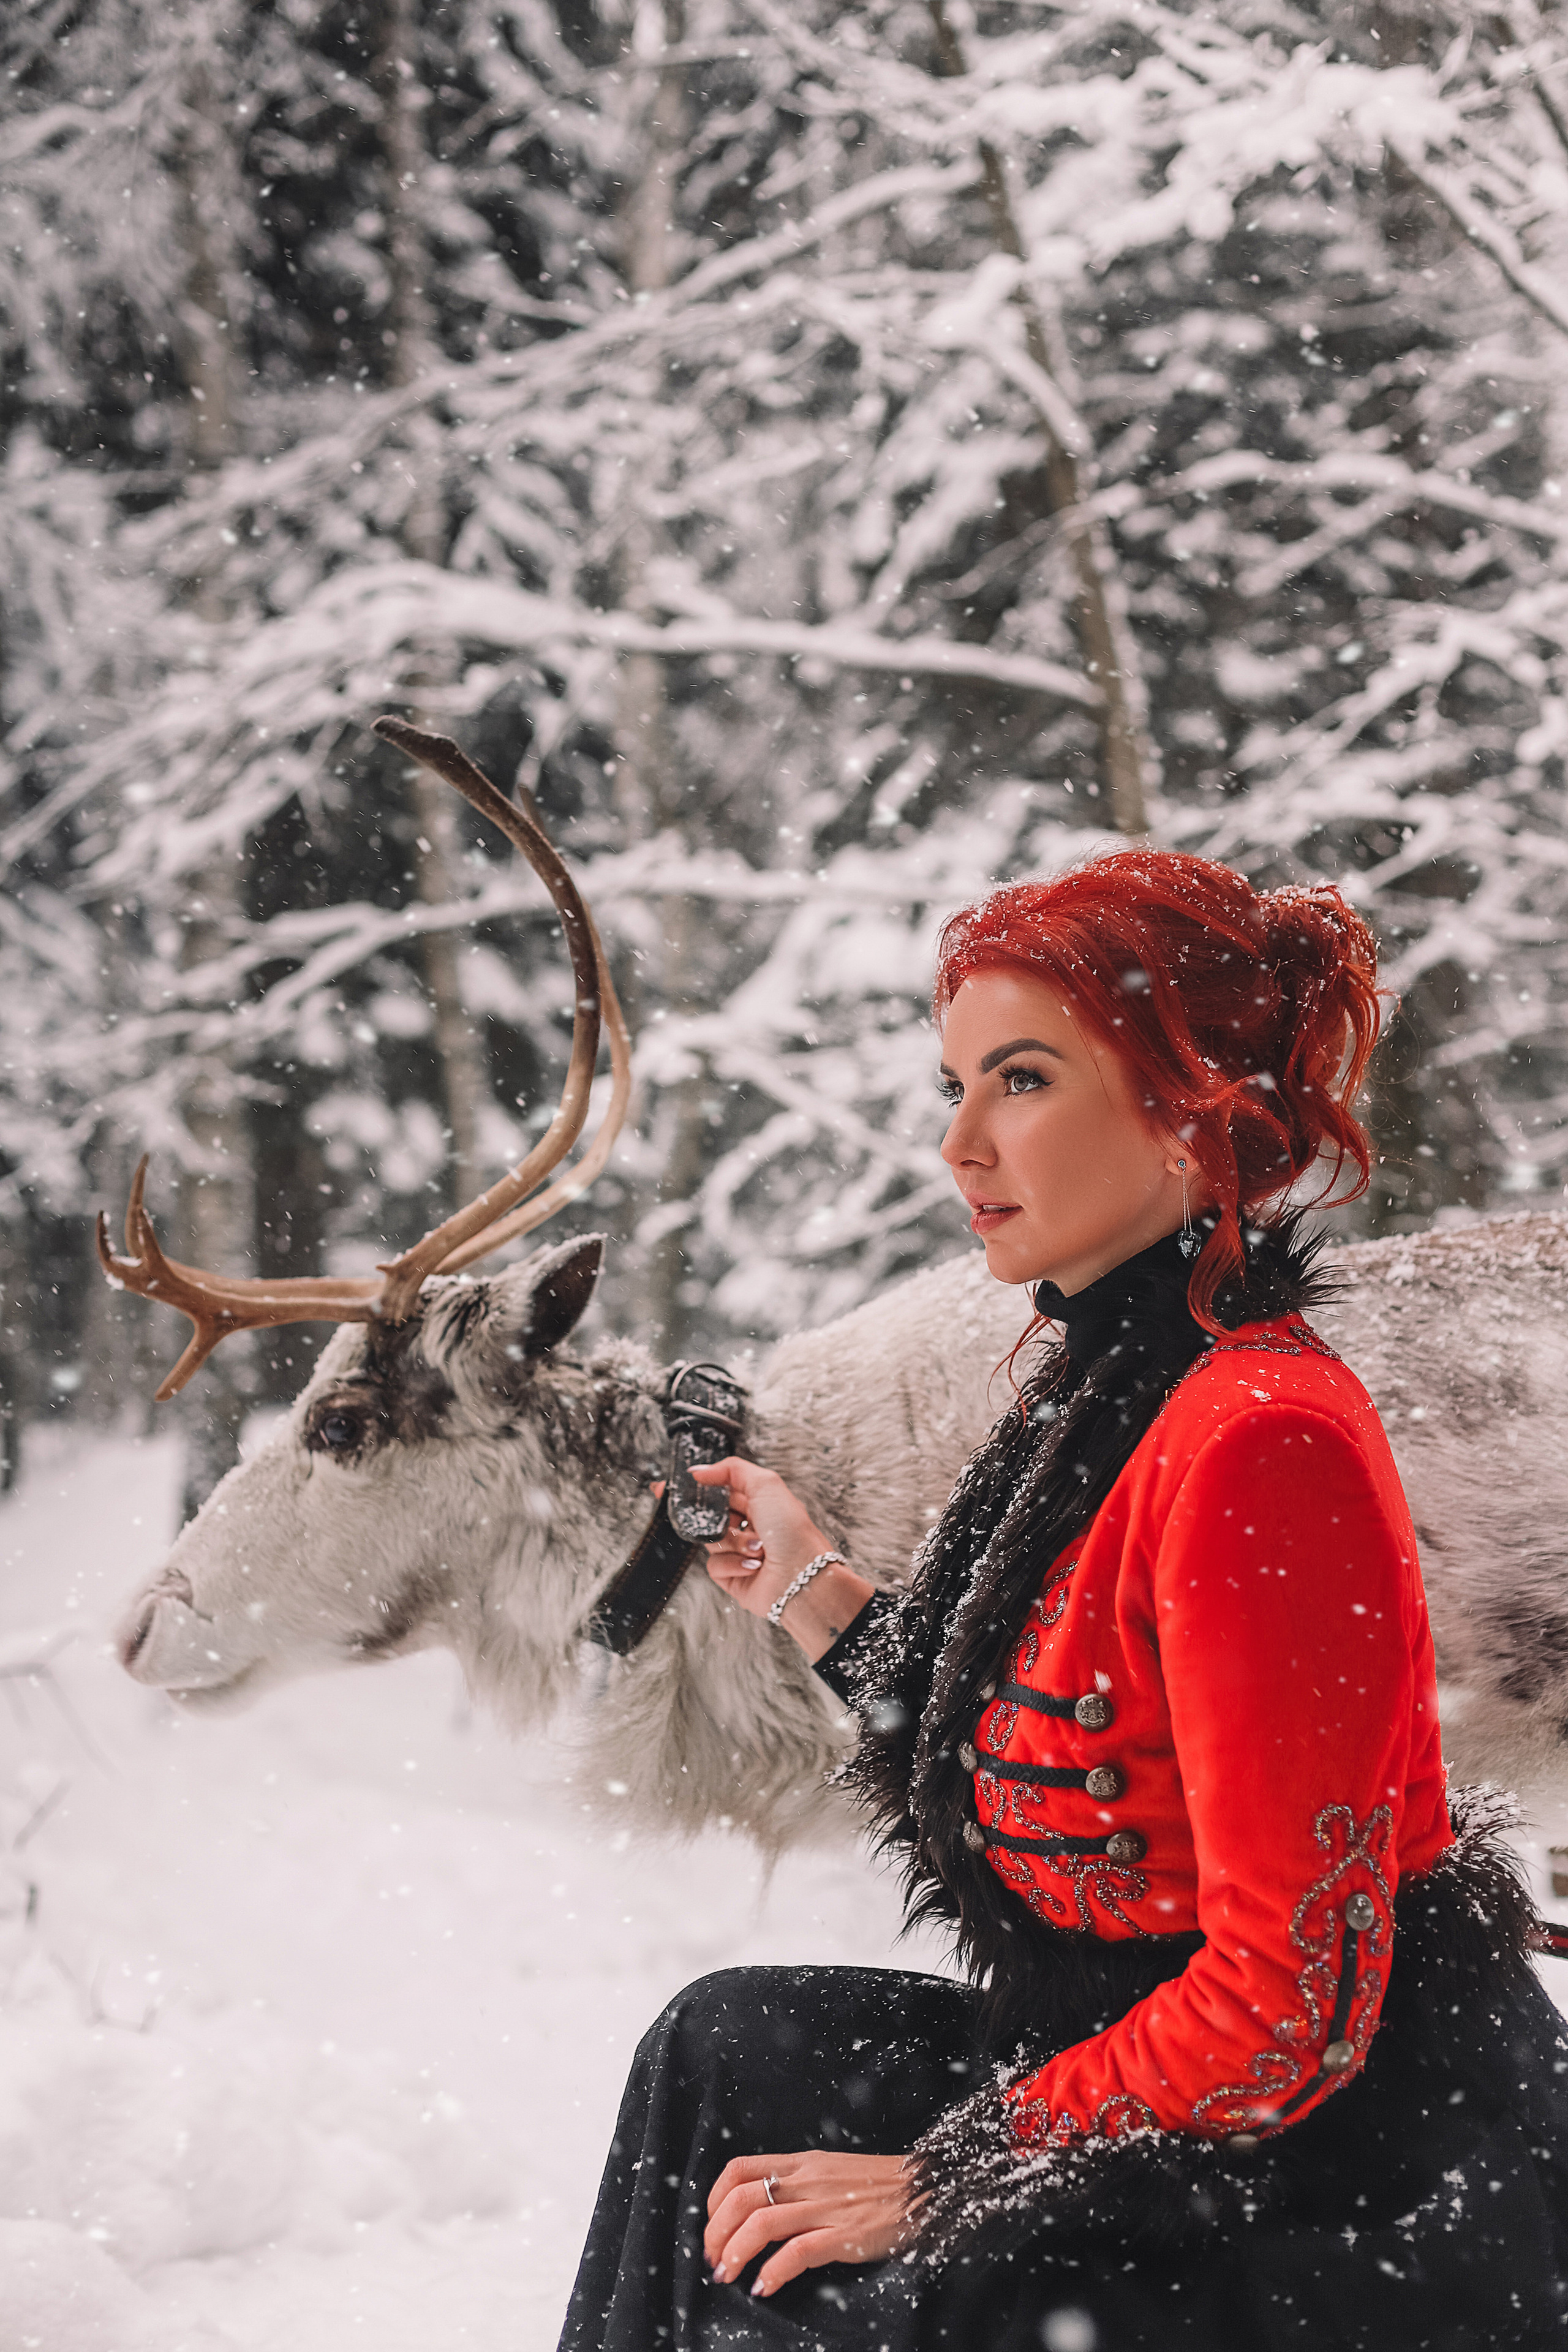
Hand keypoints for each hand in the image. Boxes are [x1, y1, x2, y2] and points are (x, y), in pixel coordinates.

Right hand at [686, 1457, 874, 1659]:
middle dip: (705, 1514)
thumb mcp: (766, 1484)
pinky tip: (753, 1565)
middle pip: (710, 1515)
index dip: (697, 1486)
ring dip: (732, 1542)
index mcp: (758, 1502)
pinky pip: (714, 1565)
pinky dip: (732, 1564)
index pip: (720, 1488)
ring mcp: (740, 1552)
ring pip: (712, 1540)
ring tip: (758, 1547)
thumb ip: (731, 1470)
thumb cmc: (792, 1531)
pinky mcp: (734, 1577)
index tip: (669, 1486)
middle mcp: (749, 1526)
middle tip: (704, 1512)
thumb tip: (699, 1471)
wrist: (801, 1578)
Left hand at [704, 2149, 912, 2295]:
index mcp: (802, 2164)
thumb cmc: (878, 2185)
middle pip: (741, 2197)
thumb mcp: (831, 2171)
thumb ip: (798, 2184)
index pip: (739, 2168)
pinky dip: (774, 2271)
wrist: (926, 2188)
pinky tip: (764, 2287)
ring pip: (763, 2223)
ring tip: (726, 2276)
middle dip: (716, 2232)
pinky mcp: (846, 2234)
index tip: (711, 2226)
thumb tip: (759, 2208)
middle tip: (713, 2259)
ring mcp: (826, 2207)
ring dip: (735, 2253)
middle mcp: (808, 2180)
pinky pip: (799, 2252)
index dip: (714, 2199)